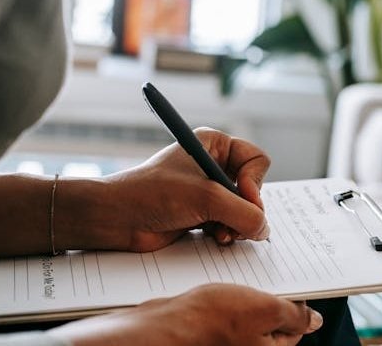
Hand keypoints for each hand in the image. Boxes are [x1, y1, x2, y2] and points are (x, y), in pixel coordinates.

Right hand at [47, 284, 322, 345]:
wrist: (158, 329)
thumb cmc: (208, 321)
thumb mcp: (264, 310)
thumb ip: (294, 315)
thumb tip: (315, 321)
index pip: (296, 328)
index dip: (295, 300)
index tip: (292, 280)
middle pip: (270, 322)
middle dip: (268, 297)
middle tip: (262, 275)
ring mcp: (227, 345)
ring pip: (247, 317)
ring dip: (246, 296)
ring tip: (237, 280)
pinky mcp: (208, 336)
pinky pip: (226, 316)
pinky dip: (226, 300)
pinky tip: (219, 289)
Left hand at [88, 128, 270, 251]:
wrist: (117, 218)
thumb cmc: (153, 194)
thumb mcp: (206, 198)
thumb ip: (244, 213)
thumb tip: (264, 230)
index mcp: (214, 144)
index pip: (257, 160)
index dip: (255, 182)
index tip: (244, 198)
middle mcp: (214, 164)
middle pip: (253, 188)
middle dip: (246, 209)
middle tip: (235, 223)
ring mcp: (208, 191)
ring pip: (243, 209)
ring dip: (237, 224)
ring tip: (222, 234)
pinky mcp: (202, 213)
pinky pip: (230, 223)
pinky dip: (227, 232)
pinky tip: (214, 237)